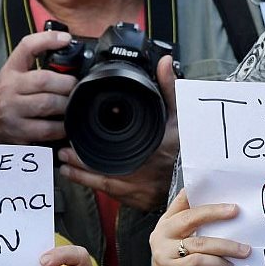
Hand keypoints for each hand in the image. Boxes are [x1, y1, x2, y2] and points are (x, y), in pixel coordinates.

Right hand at [0, 30, 75, 144]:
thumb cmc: (11, 102)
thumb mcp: (18, 79)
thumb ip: (39, 67)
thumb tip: (69, 56)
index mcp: (11, 71)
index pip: (27, 47)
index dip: (47, 39)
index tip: (66, 39)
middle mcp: (8, 88)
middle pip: (45, 79)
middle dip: (67, 84)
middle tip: (75, 88)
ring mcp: (11, 110)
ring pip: (49, 103)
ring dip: (67, 105)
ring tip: (71, 105)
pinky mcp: (19, 131)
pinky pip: (49, 128)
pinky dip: (63, 126)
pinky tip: (65, 123)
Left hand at [59, 55, 177, 211]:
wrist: (201, 177)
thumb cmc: (189, 147)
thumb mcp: (180, 115)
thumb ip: (169, 88)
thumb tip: (164, 63)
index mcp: (144, 155)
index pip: (108, 158)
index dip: (85, 156)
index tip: (69, 146)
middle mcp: (139, 176)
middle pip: (100, 174)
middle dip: (79, 165)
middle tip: (63, 154)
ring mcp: (139, 192)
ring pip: (104, 187)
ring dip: (84, 178)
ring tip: (67, 167)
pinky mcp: (141, 202)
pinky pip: (115, 196)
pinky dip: (100, 187)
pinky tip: (88, 180)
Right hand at [149, 189, 249, 265]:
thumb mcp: (187, 245)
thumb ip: (199, 230)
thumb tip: (231, 215)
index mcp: (167, 223)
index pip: (182, 200)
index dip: (197, 190)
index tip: (218, 184)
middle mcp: (162, 234)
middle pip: (190, 217)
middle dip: (215, 212)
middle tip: (236, 211)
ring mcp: (164, 253)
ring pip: (199, 243)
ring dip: (226, 245)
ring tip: (244, 250)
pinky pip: (199, 262)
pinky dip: (217, 263)